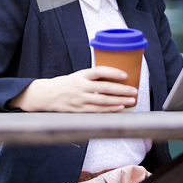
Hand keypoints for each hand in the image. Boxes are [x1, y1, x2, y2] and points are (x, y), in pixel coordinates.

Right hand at [9, 66, 137, 112]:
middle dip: (121, 90)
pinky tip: (119, 108)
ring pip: (103, 101)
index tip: (125, 75)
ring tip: (131, 100)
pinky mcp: (80, 111)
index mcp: (81, 75)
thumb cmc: (66, 84)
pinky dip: (110, 110)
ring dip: (119, 101)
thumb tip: (113, 75)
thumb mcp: (78, 75)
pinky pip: (98, 111)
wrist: (48, 96)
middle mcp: (81, 87)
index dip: (112, 72)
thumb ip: (92, 77)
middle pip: (104, 88)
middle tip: (134, 90)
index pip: (99, 71)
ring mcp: (80, 100)